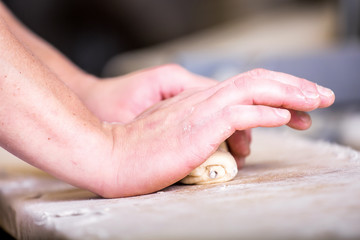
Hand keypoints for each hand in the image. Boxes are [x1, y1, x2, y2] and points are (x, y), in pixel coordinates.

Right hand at [81, 65, 320, 170]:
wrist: (108, 156)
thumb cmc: (135, 151)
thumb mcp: (172, 135)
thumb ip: (200, 132)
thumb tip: (230, 143)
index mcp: (195, 101)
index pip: (243, 86)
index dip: (274, 89)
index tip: (297, 102)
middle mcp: (200, 100)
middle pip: (255, 80)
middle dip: (292, 85)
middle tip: (319, 95)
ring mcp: (199, 112)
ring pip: (253, 90)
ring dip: (289, 94)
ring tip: (315, 100)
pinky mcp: (197, 129)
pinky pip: (238, 114)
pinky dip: (265, 112)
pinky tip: (285, 116)